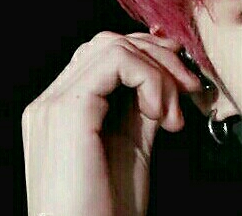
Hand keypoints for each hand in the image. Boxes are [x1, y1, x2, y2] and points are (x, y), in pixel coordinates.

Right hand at [21, 31, 201, 215]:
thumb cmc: (107, 206)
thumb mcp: (133, 143)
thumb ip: (142, 104)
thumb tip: (166, 73)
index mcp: (63, 108)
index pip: (105, 54)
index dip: (150, 55)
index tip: (182, 79)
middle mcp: (52, 100)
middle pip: (111, 42)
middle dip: (160, 58)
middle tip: (189, 89)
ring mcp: (54, 102)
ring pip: (115, 46)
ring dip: (160, 71)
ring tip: (173, 113)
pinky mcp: (67, 110)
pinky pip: (117, 62)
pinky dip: (151, 79)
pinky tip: (159, 114)